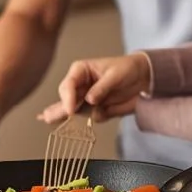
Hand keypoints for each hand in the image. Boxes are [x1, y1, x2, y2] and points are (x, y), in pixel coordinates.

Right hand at [37, 53, 152, 123]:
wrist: (144, 78)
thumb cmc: (128, 68)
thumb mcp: (116, 74)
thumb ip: (102, 87)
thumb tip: (89, 99)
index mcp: (81, 71)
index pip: (69, 84)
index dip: (68, 98)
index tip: (71, 110)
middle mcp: (80, 85)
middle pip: (66, 98)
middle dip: (62, 108)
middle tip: (52, 118)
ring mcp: (86, 99)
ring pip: (71, 110)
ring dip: (63, 117)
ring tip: (47, 119)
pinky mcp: (95, 110)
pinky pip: (86, 118)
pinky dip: (82, 123)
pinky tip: (65, 119)